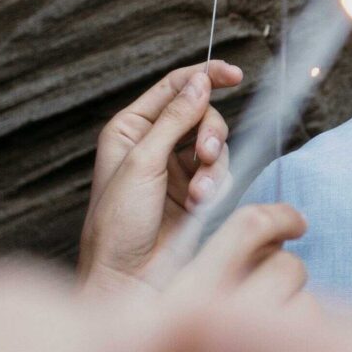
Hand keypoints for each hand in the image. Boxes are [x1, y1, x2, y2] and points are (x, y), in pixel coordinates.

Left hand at [77, 60, 240, 291]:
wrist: (128, 277)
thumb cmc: (118, 224)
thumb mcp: (142, 163)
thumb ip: (174, 120)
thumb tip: (200, 82)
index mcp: (130, 129)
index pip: (173, 88)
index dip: (204, 77)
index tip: (234, 74)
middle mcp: (154, 144)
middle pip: (202, 115)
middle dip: (210, 134)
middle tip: (205, 155)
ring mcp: (176, 169)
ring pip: (215, 146)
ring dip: (213, 168)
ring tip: (199, 195)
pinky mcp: (195, 193)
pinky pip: (221, 174)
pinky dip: (216, 187)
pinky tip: (199, 207)